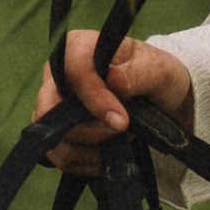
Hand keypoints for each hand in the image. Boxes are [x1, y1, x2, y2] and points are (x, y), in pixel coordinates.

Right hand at [36, 28, 193, 174]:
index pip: (73, 70)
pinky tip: (106, 158)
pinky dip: (83, 162)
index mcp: (79, 46)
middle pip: (51, 107)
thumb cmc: (154, 75)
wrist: (157, 100)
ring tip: (120, 144)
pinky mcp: (55, 132)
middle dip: (88, 129)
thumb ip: (138, 73)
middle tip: (121, 132)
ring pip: (53, 136)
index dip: (93, 97)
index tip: (121, 120)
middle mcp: (57, 75)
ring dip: (88, 149)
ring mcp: (52, 105)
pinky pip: (56, 155)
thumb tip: (113, 80)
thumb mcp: (159, 69)